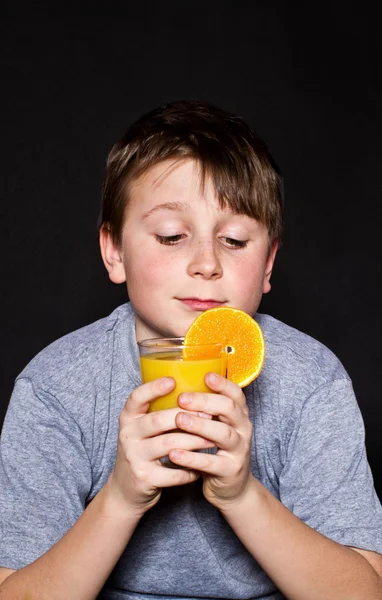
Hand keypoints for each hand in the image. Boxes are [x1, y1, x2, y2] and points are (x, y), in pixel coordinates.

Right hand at [106, 377, 213, 516]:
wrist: (126, 489)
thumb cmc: (143, 451)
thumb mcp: (142, 429)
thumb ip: (158, 411)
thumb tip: (194, 392)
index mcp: (128, 418)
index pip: (136, 398)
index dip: (153, 388)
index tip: (172, 381)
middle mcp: (127, 435)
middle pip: (158, 420)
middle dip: (187, 417)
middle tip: (210, 415)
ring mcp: (134, 457)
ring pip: (170, 445)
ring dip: (195, 441)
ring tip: (213, 439)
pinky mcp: (144, 478)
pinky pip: (173, 472)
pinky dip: (190, 469)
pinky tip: (202, 466)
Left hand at [169, 373, 253, 509]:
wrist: (232, 489)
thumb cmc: (218, 451)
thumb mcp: (217, 427)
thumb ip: (206, 410)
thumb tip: (178, 385)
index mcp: (239, 415)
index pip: (236, 394)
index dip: (222, 384)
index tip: (205, 375)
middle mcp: (243, 430)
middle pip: (229, 409)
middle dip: (205, 401)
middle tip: (182, 398)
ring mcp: (239, 451)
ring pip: (223, 434)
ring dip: (200, 425)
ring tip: (179, 420)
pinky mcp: (230, 471)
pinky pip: (212, 463)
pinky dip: (192, 458)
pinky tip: (174, 454)